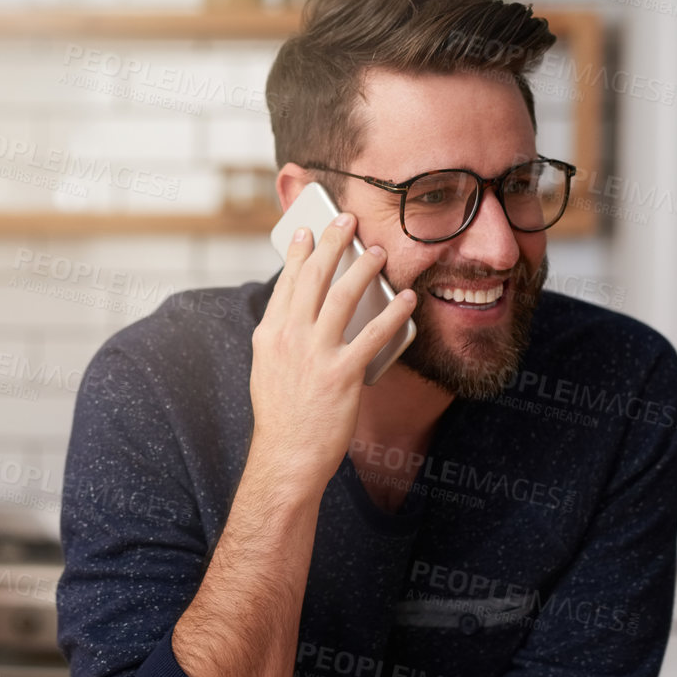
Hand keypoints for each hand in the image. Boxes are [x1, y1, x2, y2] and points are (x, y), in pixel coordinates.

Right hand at [247, 208, 415, 490]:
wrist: (286, 457)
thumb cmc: (282, 419)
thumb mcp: (269, 371)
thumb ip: (284, 341)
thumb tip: (303, 318)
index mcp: (269, 336)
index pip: (286, 283)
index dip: (300, 253)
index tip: (309, 230)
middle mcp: (289, 338)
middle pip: (313, 278)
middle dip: (332, 243)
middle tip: (348, 219)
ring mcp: (315, 354)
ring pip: (342, 296)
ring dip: (363, 268)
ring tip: (380, 250)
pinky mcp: (342, 374)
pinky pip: (373, 334)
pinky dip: (393, 312)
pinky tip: (407, 299)